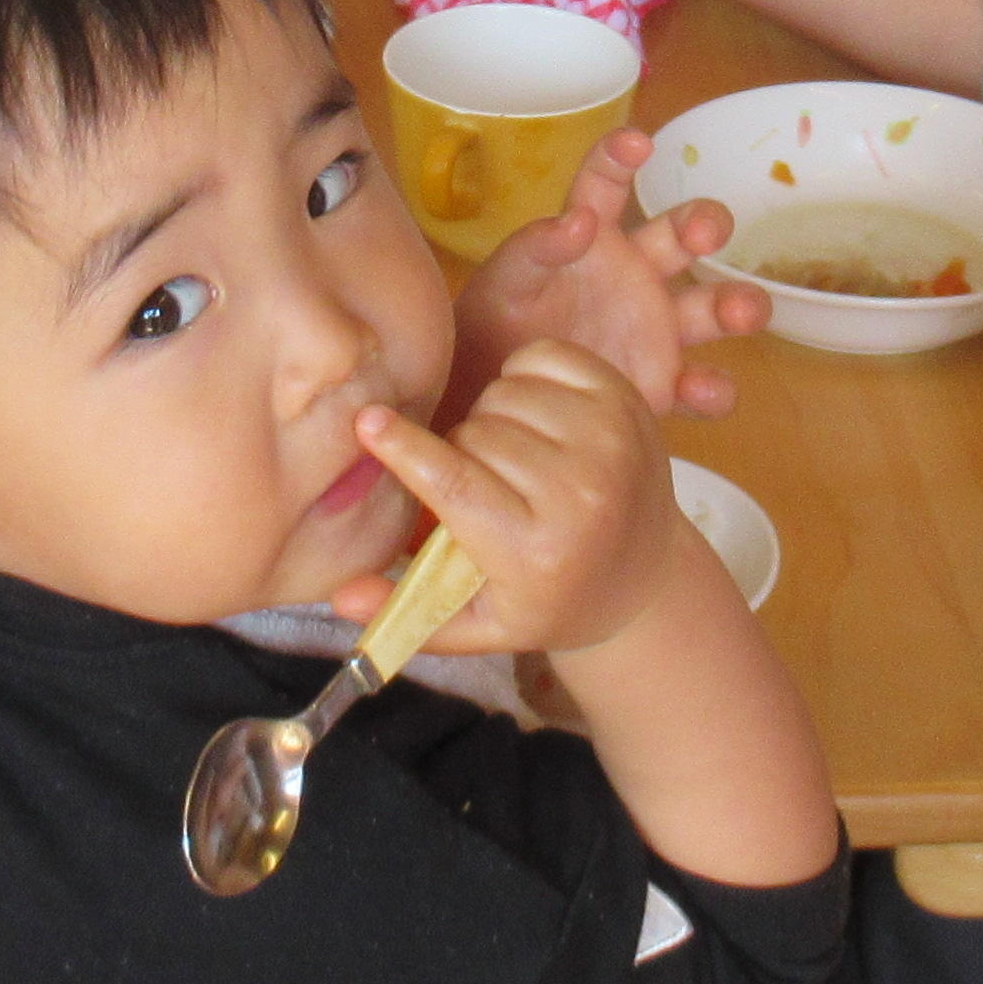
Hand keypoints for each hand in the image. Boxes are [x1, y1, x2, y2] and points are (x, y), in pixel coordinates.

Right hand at [346, 342, 680, 661]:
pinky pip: (546, 358)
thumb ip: (408, 610)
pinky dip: (526, 375)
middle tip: (477, 481)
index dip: (405, 449)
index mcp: (536, 551)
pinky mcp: (628, 403)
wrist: (644, 578)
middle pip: (476, 433)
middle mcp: (581, 494)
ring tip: (509, 454)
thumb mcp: (480, 625)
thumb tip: (338, 596)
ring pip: (506, 392)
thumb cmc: (549, 600)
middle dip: (460, 450)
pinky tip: (533, 413)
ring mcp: (610, 442)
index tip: (367, 422)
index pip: (454, 483)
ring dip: (492, 415)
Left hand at [454, 130, 765, 420]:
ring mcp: (655, 329)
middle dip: (703, 224)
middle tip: (704, 234)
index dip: (620, 158)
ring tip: (743, 311)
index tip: (637, 143)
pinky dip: (710, 390)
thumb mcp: (504, 284)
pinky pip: (699, 386)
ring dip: (736, 304)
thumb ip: (537, 249)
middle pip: (683, 236)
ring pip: (711, 307)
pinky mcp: (661, 384)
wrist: (490, 402)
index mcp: (592, 238)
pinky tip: (698, 392)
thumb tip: (578, 220)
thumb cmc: (493, 328)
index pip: (607, 186)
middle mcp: (636, 274)